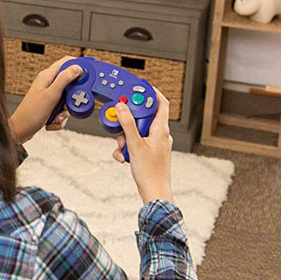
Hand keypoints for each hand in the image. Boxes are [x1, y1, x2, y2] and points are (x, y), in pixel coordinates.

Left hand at [9, 56, 83, 140]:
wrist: (20, 131)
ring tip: (56, 117)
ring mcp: (49, 95)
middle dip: (72, 99)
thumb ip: (64, 80)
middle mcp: (48, 83)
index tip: (89, 75)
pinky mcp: (49, 105)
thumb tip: (76, 67)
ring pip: (67, 100)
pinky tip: (51, 121)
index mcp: (47, 76)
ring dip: (64, 112)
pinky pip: (62, 110)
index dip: (79, 66)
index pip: (66, 62)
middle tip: (67, 105)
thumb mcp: (51, 95)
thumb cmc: (30, 114)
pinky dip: (59, 118)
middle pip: (71, 85)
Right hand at [114, 88, 174, 204]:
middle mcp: (160, 134)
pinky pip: (136, 143)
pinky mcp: (149, 152)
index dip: (151, 92)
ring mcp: (155, 143)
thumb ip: (127, 124)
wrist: (154, 193)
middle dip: (128, 122)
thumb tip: (122, 106)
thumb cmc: (150, 172)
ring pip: (136, 131)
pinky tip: (123, 157)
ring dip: (125, 138)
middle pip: (143, 117)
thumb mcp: (134, 144)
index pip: (160, 103)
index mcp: (161, 129)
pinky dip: (127, 148)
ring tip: (123, 149)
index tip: (138, 86)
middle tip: (119, 125)